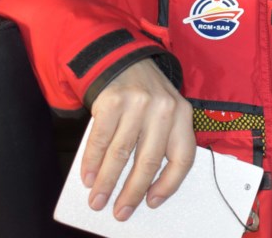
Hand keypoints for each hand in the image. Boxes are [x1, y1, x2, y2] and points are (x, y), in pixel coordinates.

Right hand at [83, 59, 194, 220]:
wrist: (122, 59)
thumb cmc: (146, 95)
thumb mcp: (166, 110)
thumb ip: (161, 140)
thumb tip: (142, 186)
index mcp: (183, 114)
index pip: (183, 157)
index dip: (169, 184)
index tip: (153, 202)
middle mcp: (163, 109)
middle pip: (149, 161)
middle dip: (132, 192)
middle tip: (120, 212)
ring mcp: (137, 104)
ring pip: (121, 154)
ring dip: (107, 183)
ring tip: (98, 201)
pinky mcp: (112, 101)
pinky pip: (100, 140)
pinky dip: (92, 163)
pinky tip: (87, 178)